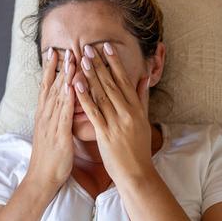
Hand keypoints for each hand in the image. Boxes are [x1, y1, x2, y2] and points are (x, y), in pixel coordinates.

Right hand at [27, 47, 75, 188]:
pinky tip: (71, 85)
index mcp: (44, 116)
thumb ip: (57, 120)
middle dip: (57, 67)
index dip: (51, 70)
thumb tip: (62, 110)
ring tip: (69, 58)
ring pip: (57, 95)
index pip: (47, 88)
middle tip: (61, 47)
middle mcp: (45, 116)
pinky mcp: (58, 133)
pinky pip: (63, 112)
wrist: (42, 179)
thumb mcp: (52, 135)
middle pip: (50, 87)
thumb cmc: (50, 160)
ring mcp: (50, 124)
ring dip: (63, 76)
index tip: (55, 53)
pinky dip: (66, 97)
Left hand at [74, 42, 153, 185]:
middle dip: (99, 65)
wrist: (137, 173)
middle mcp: (128, 112)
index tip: (106, 47)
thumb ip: (143, 98)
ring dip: (91, 76)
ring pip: (102, 95)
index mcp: (136, 108)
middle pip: (111, 84)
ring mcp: (117, 123)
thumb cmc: (139, 148)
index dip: (114, 63)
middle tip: (88, 48)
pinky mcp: (106, 133)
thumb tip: (144, 78)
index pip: (124, 80)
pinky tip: (76, 85)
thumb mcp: (144, 120)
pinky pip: (93, 112)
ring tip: (81, 60)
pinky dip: (85, 98)